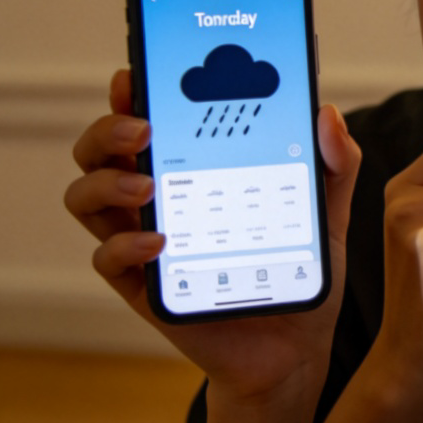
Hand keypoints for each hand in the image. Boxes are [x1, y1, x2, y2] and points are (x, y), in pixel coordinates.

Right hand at [63, 69, 360, 406]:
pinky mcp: (146, 287)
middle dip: (107, 128)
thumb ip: (335, 165)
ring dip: (105, 181)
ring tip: (145, 183)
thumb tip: (327, 113)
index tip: (138, 73)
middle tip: (141, 126)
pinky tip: (159, 242)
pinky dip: (123, 245)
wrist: (296, 349)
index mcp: (196, 171)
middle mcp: (161, 200)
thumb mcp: (327, 214)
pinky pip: (108, 259)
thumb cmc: (299, 272)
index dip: (133, 94)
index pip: (150, 121)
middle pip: (100, 151)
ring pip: (86, 197)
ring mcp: (147, 241)